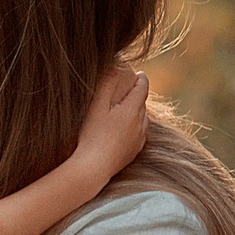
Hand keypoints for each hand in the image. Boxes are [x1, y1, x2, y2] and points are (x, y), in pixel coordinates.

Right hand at [71, 67, 149, 183]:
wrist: (93, 168)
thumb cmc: (91, 135)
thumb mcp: (96, 106)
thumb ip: (106, 85)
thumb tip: (115, 66)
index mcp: (132, 111)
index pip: (143, 88)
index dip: (141, 79)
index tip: (139, 74)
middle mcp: (140, 125)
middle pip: (143, 104)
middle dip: (137, 95)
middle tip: (130, 88)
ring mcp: (138, 140)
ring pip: (143, 120)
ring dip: (137, 112)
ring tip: (126, 108)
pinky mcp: (134, 152)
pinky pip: (139, 134)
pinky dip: (134, 127)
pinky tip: (123, 129)